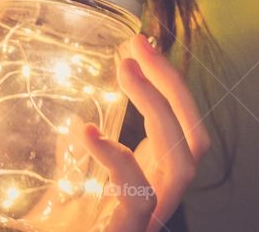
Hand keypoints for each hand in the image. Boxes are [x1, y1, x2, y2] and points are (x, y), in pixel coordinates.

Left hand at [82, 34, 211, 231]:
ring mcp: (143, 221)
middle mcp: (154, 202)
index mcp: (145, 186)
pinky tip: (87, 133)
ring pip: (181, 161)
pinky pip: (138, 197)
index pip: (179, 130)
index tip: (136, 45)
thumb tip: (73, 116)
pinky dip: (118, 158)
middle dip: (173, 85)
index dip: (167, 86)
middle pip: (194, 138)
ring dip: (157, 107)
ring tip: (124, 70)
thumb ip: (75, 161)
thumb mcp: (63, 193)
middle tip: (137, 45)